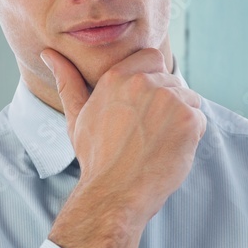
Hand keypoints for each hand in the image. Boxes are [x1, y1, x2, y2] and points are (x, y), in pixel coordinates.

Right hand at [40, 46, 206, 223]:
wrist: (115, 193)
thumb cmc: (95, 158)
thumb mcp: (76, 117)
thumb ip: (68, 81)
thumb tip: (47, 54)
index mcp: (117, 77)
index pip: (152, 58)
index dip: (153, 80)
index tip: (144, 106)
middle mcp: (143, 83)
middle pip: (172, 80)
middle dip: (166, 103)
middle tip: (147, 133)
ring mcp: (168, 99)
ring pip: (188, 98)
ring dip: (180, 118)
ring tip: (157, 142)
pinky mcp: (188, 119)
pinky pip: (200, 118)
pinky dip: (191, 136)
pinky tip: (170, 151)